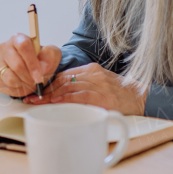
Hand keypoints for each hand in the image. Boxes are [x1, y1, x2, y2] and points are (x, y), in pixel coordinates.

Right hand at [0, 34, 61, 97]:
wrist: (31, 70)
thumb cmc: (40, 61)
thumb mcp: (51, 55)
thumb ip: (50, 56)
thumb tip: (43, 67)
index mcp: (18, 39)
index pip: (23, 46)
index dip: (32, 63)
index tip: (39, 76)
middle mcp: (4, 47)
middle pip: (16, 64)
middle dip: (29, 78)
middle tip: (35, 83)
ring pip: (8, 77)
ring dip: (22, 86)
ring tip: (28, 85)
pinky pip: (1, 86)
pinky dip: (13, 91)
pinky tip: (18, 87)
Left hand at [23, 62, 147, 115]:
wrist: (141, 98)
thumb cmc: (120, 94)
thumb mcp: (101, 84)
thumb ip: (83, 86)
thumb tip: (61, 94)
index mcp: (91, 69)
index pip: (64, 75)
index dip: (48, 83)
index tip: (36, 91)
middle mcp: (93, 74)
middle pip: (62, 81)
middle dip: (45, 91)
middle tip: (31, 99)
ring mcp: (98, 85)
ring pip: (67, 88)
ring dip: (50, 97)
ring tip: (37, 103)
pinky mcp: (102, 96)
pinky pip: (79, 97)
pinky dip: (65, 100)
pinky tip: (55, 103)